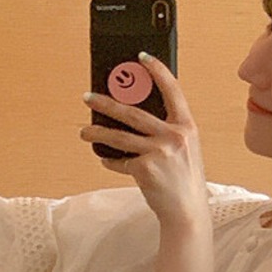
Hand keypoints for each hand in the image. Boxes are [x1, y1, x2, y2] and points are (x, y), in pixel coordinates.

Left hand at [81, 56, 207, 233]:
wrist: (187, 213)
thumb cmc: (185, 182)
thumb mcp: (185, 150)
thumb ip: (168, 131)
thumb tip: (136, 116)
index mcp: (187, 126)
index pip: (172, 90)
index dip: (157, 70)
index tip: (142, 57)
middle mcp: (174, 136)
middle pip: (133, 112)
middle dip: (106, 103)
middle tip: (88, 97)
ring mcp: (159, 153)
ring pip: (120, 137)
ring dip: (98, 132)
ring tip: (84, 131)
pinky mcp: (145, 170)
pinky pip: (121, 161)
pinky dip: (111, 160)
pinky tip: (104, 158)